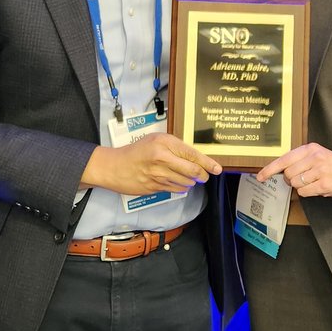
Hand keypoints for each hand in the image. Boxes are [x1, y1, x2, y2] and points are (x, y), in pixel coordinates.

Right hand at [80, 133, 221, 195]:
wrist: (114, 167)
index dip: (207, 163)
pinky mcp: (154, 187)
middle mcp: (162, 158)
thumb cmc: (136, 151)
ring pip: (186, 182)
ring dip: (190, 182)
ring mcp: (158, 174)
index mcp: (163, 143)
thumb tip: (196, 158)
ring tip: (186, 177)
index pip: (192, 154)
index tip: (217, 168)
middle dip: (202, 175)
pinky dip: (181, 187)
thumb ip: (175, 147)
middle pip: (192, 171)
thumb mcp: (155, 140)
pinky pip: (176, 189)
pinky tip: (177, 182)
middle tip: (204, 175)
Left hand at [255, 143, 331, 198]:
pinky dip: (308, 193)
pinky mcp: (324, 184)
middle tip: (304, 179)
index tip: (260, 177)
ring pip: (295, 184)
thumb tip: (278, 171)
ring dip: (300, 187)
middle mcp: (314, 157)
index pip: (284, 159)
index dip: (269, 169)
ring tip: (313, 182)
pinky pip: (304, 192)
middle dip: (291, 180)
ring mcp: (319, 170)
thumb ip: (300, 160)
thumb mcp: (317, 155)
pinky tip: (319, 188)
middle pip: (287, 174)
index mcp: (310, 148)